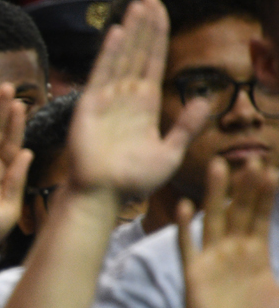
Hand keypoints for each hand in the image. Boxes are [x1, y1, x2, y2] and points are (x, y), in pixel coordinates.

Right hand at [69, 0, 208, 197]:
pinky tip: (117, 33)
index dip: (159, 37)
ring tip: (138, 5)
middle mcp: (126, 96)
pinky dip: (110, 54)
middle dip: (145, 25)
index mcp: (145, 105)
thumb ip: (186, 126)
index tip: (162, 12)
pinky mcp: (91, 105)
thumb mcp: (170, 153)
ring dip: (131, 31)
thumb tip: (203, 99)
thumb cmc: (134, 180)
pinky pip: (102, 74)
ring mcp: (107, 98)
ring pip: (123, 57)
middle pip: (138, 53)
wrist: (104, 193)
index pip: (154, 63)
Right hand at [178, 157, 278, 307]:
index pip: (260, 218)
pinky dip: (185, 227)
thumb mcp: (278, 295)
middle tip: (251, 160)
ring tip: (218, 167)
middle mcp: (233, 251)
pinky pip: (188, 247)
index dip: (265, 196)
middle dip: (245, 187)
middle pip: (239, 212)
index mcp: (256, 255)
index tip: (270, 170)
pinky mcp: (194, 273)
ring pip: (214, 220)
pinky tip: (185, 207)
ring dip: (215, 194)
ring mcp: (212, 259)